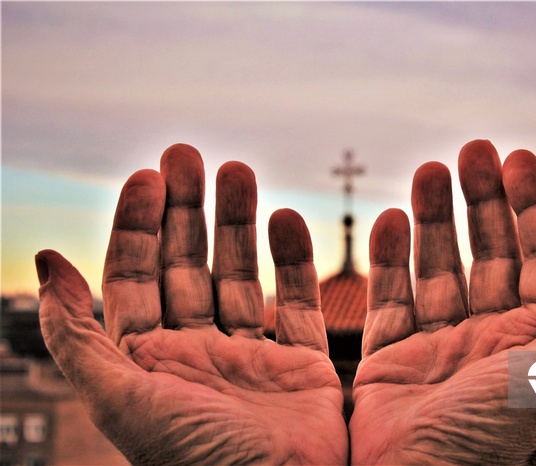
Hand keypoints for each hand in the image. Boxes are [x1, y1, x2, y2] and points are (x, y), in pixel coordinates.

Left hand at [37, 144, 347, 464]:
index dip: (136, 224)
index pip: (134, 276)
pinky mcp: (299, 365)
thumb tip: (47, 261)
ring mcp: (248, 358)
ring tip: (239, 170)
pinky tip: (285, 219)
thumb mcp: (120, 399)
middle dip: (185, 209)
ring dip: (237, 223)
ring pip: (238, 275)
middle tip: (188, 154)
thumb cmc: (198, 464)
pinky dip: (293, 261)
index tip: (148, 177)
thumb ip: (76, 334)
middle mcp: (194, 354)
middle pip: (186, 265)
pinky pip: (295, 302)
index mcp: (146, 362)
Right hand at [349, 140, 535, 464]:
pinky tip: (387, 220)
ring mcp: (441, 347)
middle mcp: (493, 338)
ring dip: (434, 219)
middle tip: (470, 150)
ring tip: (427, 171)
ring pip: (440, 267)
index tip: (516, 157)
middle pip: (491, 252)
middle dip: (483, 199)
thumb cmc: (496, 440)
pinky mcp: (394, 359)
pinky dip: (389, 258)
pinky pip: (392, 298)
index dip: (534, 204)